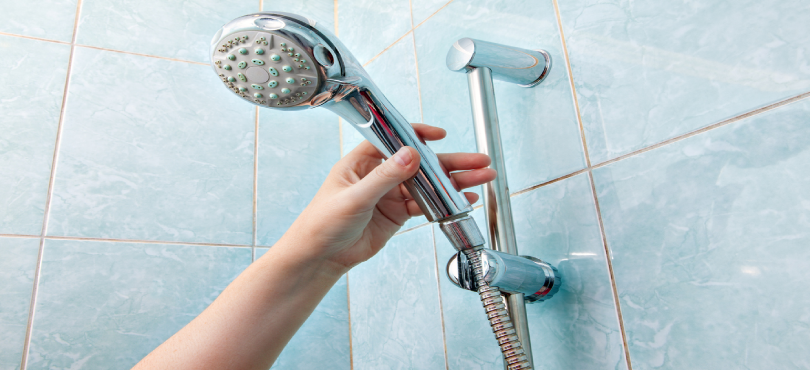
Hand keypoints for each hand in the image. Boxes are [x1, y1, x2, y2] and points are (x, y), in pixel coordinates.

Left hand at [278, 123, 495, 271]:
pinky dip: (445, 202)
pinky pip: (426, 204)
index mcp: (362, 161)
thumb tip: (411, 154)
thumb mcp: (355, 197)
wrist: (320, 257)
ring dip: (454, 182)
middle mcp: (379, 174)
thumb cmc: (323, 222)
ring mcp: (390, 194)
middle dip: (450, 161)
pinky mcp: (397, 213)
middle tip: (478, 160)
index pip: (394, 138)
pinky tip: (464, 199)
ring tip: (481, 178)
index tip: (440, 135)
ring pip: (428, 183)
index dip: (418, 135)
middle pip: (421, 162)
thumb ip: (385, 176)